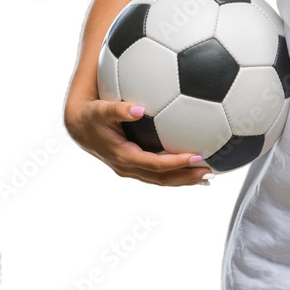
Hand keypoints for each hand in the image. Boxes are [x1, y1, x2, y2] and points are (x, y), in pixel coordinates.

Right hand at [64, 98, 213, 185]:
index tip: (196, 156)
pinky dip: (176, 173)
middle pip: (162, 178)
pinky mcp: (135, 166)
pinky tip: (193, 167)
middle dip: (186, 177)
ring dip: (184, 179)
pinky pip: (158, 174)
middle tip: (210, 172)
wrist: (79, 127)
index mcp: (123, 156)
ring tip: (208, 175)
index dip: (175, 163)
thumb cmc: (92, 115)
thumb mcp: (101, 110)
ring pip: (161, 179)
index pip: (154, 164)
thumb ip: (119, 109)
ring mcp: (131, 169)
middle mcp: (129, 167)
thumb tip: (139, 109)